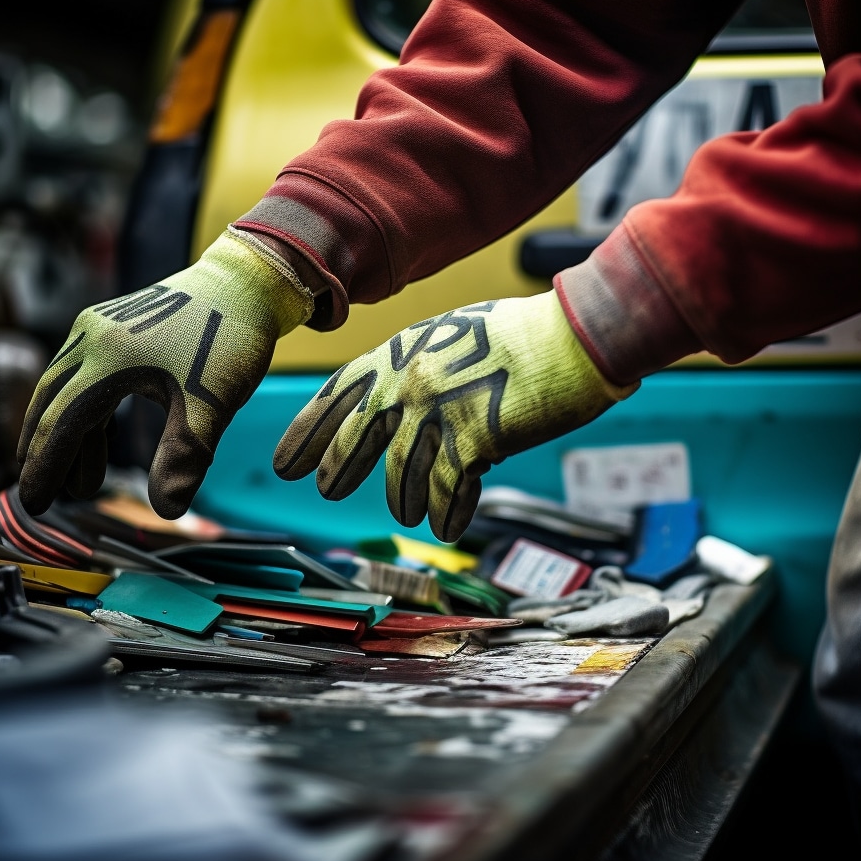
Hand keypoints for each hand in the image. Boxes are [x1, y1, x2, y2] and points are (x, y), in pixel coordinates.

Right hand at [17, 228, 313, 518]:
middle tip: (46, 495)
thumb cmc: (232, 337)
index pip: (61, 423)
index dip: (46, 466)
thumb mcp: (213, 404)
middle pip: (51, 404)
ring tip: (86, 482)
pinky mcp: (115, 324)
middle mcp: (92, 337)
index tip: (37, 502)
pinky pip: (85, 373)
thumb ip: (185, 456)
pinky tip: (102, 436)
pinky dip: (87, 410)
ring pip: (67, 389)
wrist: (249, 281)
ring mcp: (100, 327)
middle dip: (46, 453)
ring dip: (71, 436)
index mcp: (108, 358)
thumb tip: (168, 510)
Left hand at [273, 291, 637, 541]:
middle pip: (356, 437)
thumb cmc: (524, 334)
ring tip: (407, 515)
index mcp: (401, 352)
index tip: (287, 460)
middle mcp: (409, 381)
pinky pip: (448, 490)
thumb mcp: (457, 337)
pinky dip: (446, 513)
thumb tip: (416, 416)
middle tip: (325, 491)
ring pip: (402, 473)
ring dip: (403, 500)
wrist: (574, 334)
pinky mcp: (474, 439)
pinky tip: (446, 526)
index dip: (309, 430)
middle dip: (338, 468)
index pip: (339, 394)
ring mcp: (438, 410)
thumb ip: (426, 371)